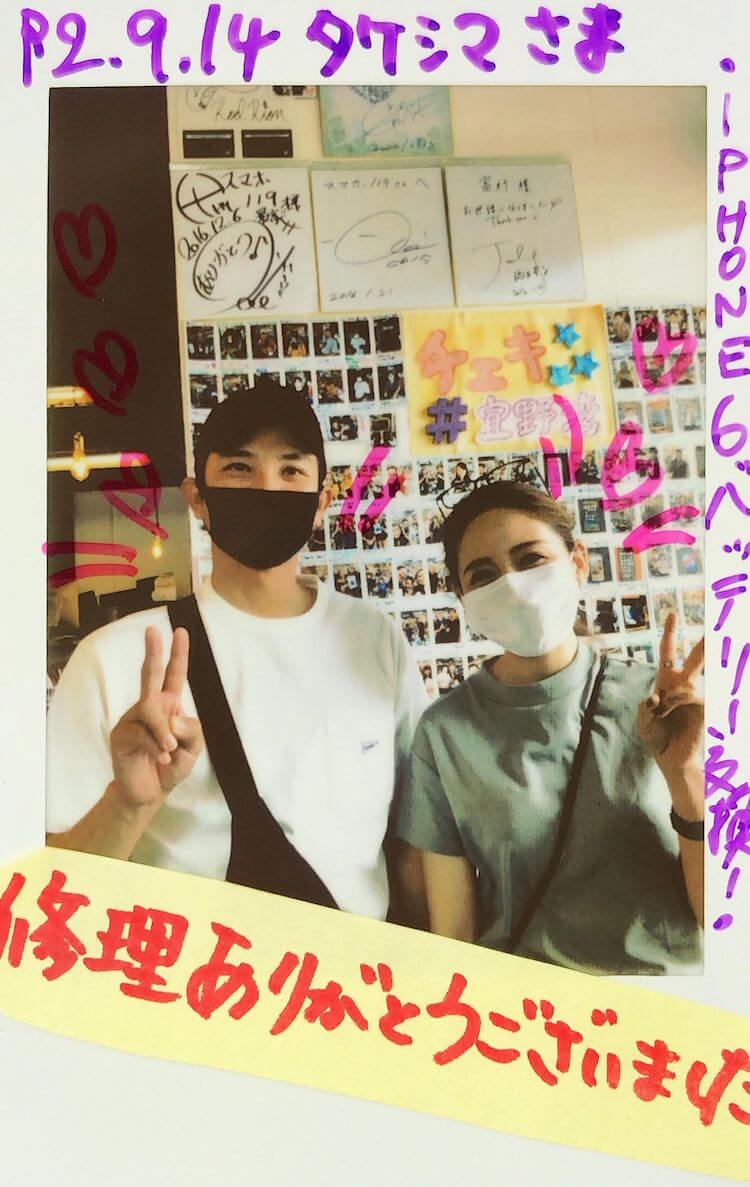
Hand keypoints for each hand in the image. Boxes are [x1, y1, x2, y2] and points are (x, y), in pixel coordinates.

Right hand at [110, 626, 203, 807]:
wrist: (149, 792)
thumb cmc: (171, 764)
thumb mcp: (193, 747)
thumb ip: (191, 730)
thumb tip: (174, 718)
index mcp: (168, 704)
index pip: (174, 675)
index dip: (178, 654)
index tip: (180, 631)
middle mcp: (148, 706)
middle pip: (150, 675)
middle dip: (153, 652)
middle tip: (153, 631)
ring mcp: (132, 719)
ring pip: (150, 711)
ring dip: (164, 733)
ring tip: (170, 750)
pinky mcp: (121, 736)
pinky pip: (140, 733)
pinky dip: (155, 747)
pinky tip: (160, 758)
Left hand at [637, 613, 703, 778]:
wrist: (670, 758)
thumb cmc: (656, 737)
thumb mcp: (643, 721)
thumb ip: (646, 708)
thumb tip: (656, 698)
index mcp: (666, 680)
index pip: (668, 652)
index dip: (670, 633)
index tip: (671, 614)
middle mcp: (684, 684)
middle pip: (696, 657)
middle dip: (705, 643)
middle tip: (715, 628)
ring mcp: (698, 695)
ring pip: (690, 682)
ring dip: (676, 695)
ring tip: (664, 709)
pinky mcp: (707, 709)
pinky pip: (696, 697)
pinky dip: (683, 703)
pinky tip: (671, 709)